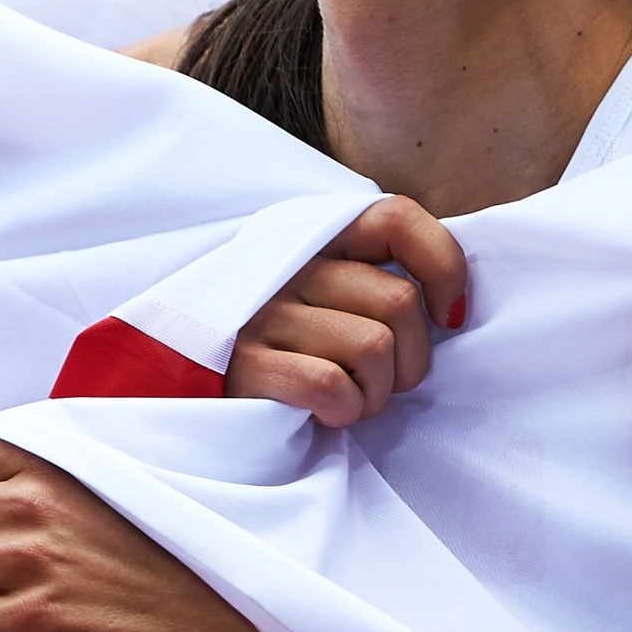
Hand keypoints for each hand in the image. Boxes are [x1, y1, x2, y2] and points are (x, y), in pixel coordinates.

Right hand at [225, 197, 466, 428]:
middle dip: (412, 360)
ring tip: (349, 398)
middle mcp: (291, 265)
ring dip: (375, 393)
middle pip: (400, 302)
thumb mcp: (325, 292)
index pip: (397, 219)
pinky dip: (343, 409)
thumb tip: (453, 309)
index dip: (444, 266)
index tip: (449, 316)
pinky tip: (325, 412)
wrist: (177, 380)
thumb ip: (376, 279)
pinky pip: (331, 385)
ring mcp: (265, 312)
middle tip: (383, 381)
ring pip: (375, 348)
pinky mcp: (245, 365)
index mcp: (316, 238)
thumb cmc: (280, 342)